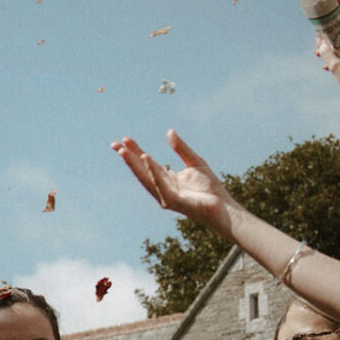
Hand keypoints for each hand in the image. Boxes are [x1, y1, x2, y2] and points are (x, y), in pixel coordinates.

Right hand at [111, 131, 237, 233]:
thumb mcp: (195, 162)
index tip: (124, 139)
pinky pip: (160, 185)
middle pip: (141, 171)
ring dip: (134, 165)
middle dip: (127, 158)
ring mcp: (166, 196)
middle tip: (114, 144)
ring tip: (124, 151)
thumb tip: (169, 132)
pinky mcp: (174, 201)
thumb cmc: (211, 188)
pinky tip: (146, 159)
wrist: (224, 207)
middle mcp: (162, 188)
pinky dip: (152, 172)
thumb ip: (181, 148)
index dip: (135, 151)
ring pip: (146, 178)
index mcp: (166, 178)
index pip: (146, 163)